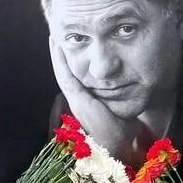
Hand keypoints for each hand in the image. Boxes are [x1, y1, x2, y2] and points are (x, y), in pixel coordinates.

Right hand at [49, 38, 137, 160]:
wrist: (116, 147)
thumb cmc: (121, 131)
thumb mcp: (120, 108)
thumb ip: (118, 98)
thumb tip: (129, 85)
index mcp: (85, 101)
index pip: (75, 77)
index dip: (70, 62)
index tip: (70, 46)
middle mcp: (76, 99)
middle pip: (66, 72)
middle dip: (61, 55)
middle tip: (57, 35)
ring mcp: (75, 99)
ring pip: (63, 71)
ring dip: (58, 54)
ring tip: (54, 36)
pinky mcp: (78, 98)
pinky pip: (66, 75)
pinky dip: (60, 60)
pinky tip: (57, 46)